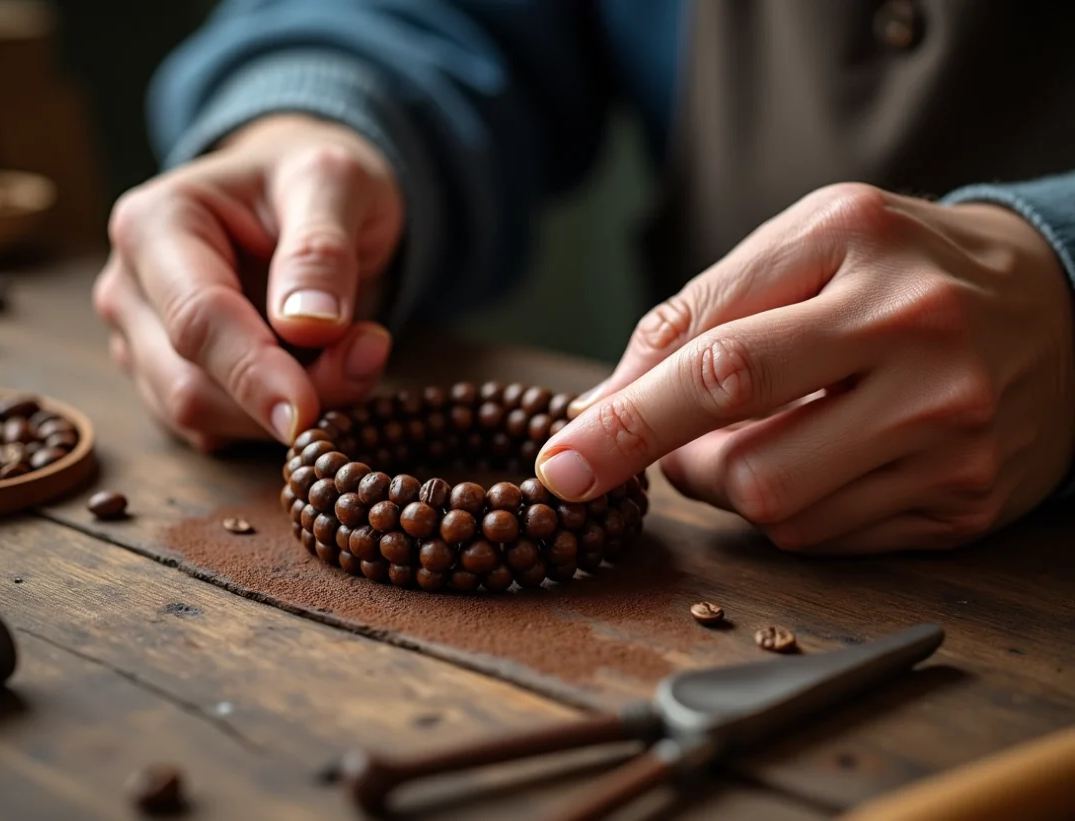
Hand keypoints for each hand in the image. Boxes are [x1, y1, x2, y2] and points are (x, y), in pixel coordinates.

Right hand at [93, 114, 403, 450]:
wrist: (306, 193)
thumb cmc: (314, 178)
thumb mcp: (336, 182)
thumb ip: (321, 248)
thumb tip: (307, 326)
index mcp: (153, 224)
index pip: (196, 320)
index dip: (254, 373)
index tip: (309, 412)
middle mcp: (131, 289)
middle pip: (190, 384)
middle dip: (284, 394)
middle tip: (369, 356)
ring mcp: (141, 342)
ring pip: (203, 419)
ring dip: (287, 410)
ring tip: (358, 353)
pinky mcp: (169, 382)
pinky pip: (220, 431)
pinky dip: (276, 419)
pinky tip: (325, 374)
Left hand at [536, 183, 1074, 551]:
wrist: (1064, 304)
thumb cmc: (901, 268)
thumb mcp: (806, 244)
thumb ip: (698, 314)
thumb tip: (601, 406)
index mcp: (857, 245)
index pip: (713, 355)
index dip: (624, 419)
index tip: (560, 461)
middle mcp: (917, 336)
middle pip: (744, 448)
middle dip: (655, 464)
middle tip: (611, 463)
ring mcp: (952, 427)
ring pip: (776, 505)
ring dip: (726, 483)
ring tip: (752, 434)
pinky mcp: (968, 498)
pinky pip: (825, 535)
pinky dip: (788, 507)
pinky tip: (817, 458)